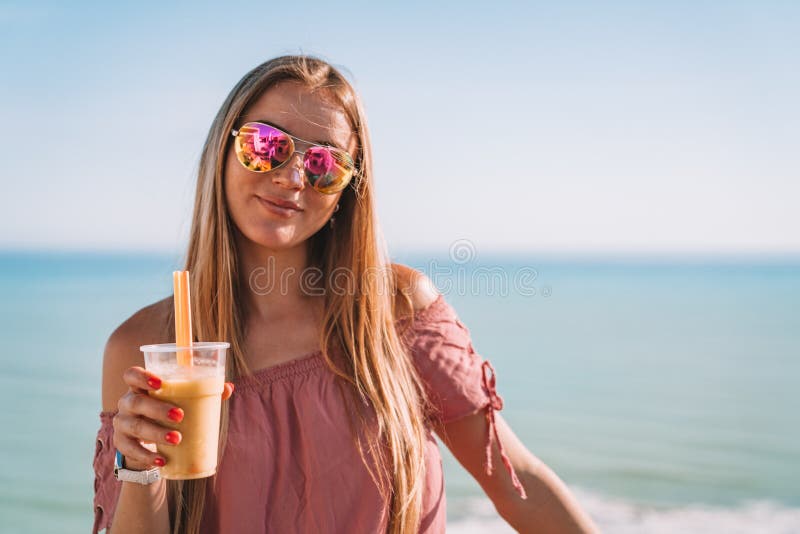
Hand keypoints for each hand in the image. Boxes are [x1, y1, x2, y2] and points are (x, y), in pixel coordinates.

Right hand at [113, 366, 234, 470]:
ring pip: (134, 426)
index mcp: (141, 387)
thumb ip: (203, 392)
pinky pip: (131, 450)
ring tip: (178, 439)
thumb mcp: (181, 402)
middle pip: (136, 402)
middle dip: (157, 409)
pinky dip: (147, 456)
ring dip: (156, 433)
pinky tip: (161, 460)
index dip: (142, 376)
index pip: (132, 374)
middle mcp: (127, 403)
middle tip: (180, 415)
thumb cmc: (167, 414)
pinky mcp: (122, 444)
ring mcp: (122, 424)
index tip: (160, 382)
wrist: (148, 444)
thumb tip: (229, 388)